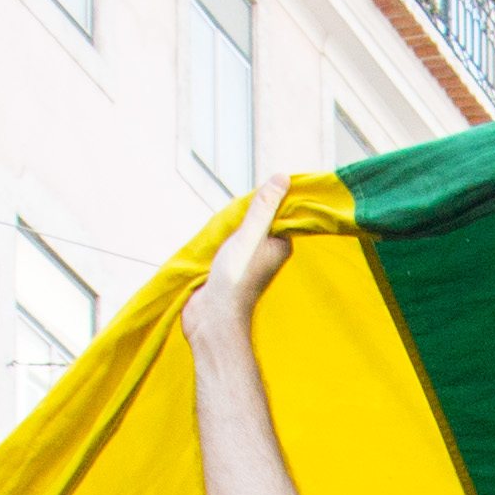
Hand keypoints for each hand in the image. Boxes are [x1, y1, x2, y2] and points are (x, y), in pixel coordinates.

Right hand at [189, 178, 297, 335]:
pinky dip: (218, 237)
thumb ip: (265, 207)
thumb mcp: (251, 235)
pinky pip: (225, 242)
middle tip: (232, 214)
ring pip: (239, 230)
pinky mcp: (229, 265)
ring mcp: (247, 259)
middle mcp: (267, 252)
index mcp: (281, 245)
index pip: (279, 211)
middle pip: (257, 218)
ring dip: (228, 225)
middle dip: (242, 212)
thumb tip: (283, 178)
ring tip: (220, 228)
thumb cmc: (235, 278)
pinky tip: (211, 238)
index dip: (266, 198)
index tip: (251, 196)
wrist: (211, 316)